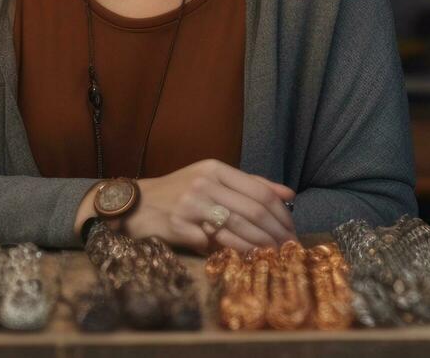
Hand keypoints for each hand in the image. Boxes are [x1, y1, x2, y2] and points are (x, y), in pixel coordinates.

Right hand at [124, 159, 296, 252]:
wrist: (136, 204)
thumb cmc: (179, 192)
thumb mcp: (211, 178)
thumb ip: (249, 184)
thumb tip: (288, 194)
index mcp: (215, 169)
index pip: (259, 191)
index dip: (281, 213)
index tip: (292, 230)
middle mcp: (204, 183)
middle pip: (252, 211)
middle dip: (276, 233)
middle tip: (290, 248)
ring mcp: (190, 204)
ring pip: (237, 228)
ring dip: (260, 246)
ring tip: (274, 256)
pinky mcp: (179, 226)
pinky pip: (214, 244)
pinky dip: (234, 252)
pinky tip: (247, 260)